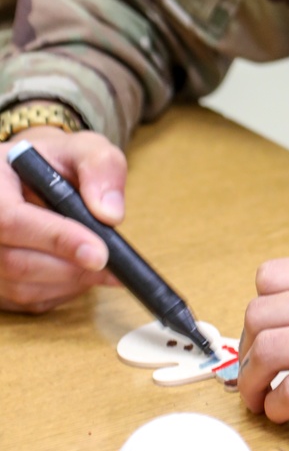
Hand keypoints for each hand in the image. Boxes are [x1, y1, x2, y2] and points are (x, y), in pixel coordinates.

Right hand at [0, 127, 126, 311]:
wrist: (33, 178)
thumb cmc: (55, 163)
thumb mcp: (83, 150)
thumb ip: (100, 170)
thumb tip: (110, 214)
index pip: (11, 219)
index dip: (56, 239)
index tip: (100, 252)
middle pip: (16, 262)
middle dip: (73, 267)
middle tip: (114, 264)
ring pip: (23, 288)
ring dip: (71, 282)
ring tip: (101, 262)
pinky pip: (30, 301)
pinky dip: (63, 292)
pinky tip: (80, 270)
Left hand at [238, 255, 288, 431]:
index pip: (271, 278)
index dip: (259, 313)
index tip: (263, 337)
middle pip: (259, 316)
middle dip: (246, 352)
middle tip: (253, 376)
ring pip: (266, 353)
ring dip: (251, 384)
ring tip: (260, 401)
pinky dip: (277, 409)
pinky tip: (288, 415)